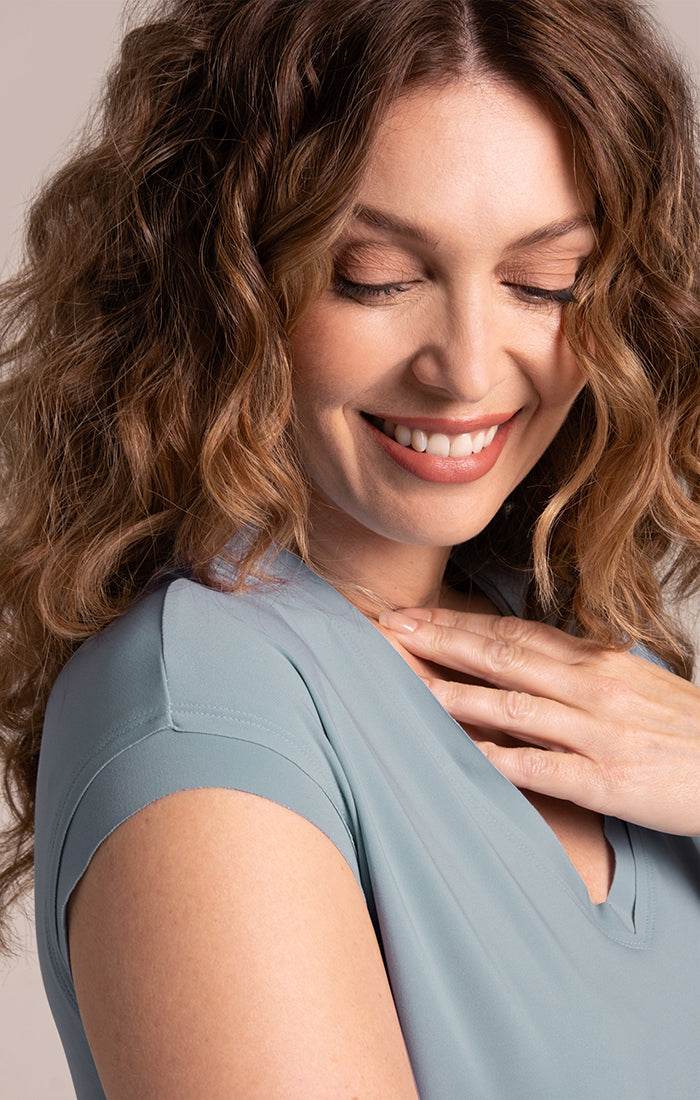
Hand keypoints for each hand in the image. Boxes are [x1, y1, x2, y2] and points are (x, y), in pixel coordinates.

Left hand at [378, 606, 699, 835]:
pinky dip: (497, 759)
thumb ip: (576, 668)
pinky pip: (540, 767)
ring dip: (455, 694)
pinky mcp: (604, 779)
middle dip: (440, 642)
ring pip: (512, 705)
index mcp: (596, 660)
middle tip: (388, 630)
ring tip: (407, 684)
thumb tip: (523, 658)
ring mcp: (596, 732)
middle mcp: (591, 686)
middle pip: (502, 657)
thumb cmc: (681, 727)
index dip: (458, 623)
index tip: (414, 615)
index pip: (513, 633)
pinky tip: (460, 754)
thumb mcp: (631, 681)